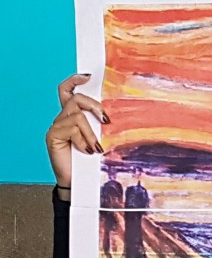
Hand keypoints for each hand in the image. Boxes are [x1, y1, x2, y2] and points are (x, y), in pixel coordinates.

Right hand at [45, 74, 108, 197]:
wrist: (79, 181)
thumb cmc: (91, 161)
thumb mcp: (99, 139)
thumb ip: (100, 125)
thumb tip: (113, 115)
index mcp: (73, 117)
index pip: (68, 91)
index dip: (74, 80)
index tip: (88, 76)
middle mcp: (62, 119)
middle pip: (76, 99)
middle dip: (94, 106)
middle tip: (107, 120)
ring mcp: (57, 127)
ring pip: (77, 116)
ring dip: (91, 132)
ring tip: (96, 147)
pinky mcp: (53, 136)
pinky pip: (72, 129)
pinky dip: (83, 140)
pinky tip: (87, 151)